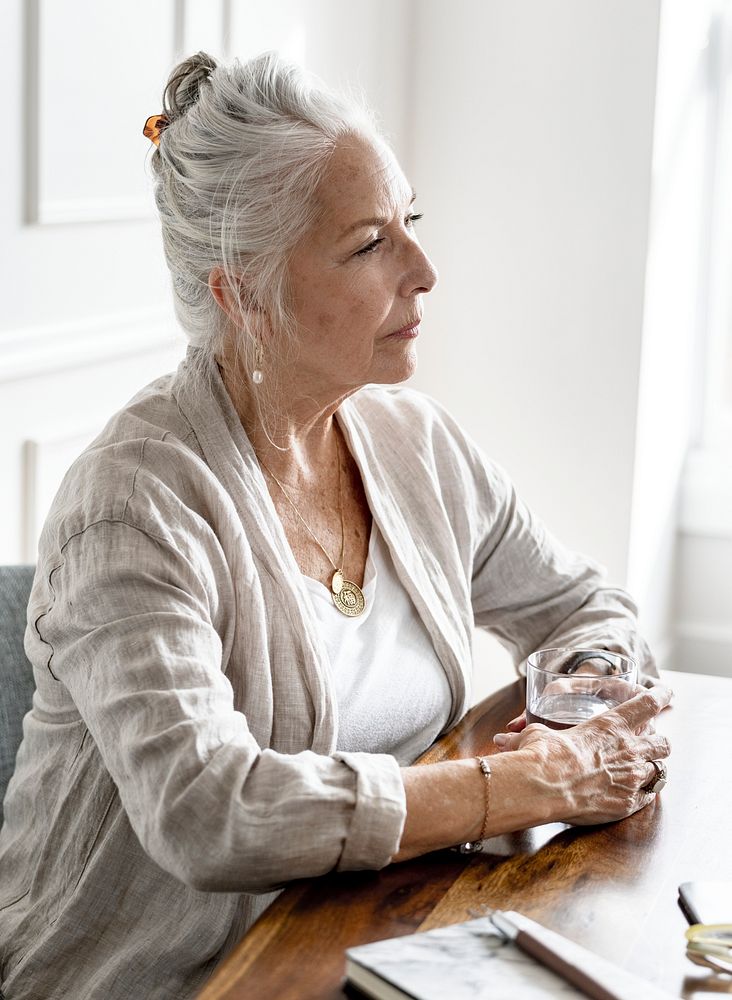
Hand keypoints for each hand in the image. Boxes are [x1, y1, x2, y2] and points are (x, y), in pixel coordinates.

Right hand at [493, 685, 672, 825]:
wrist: (546, 786)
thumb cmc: (543, 754)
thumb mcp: (536, 736)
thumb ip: (528, 735)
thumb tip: (503, 739)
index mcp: (612, 725)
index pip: (648, 704)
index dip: (661, 697)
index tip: (666, 694)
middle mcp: (629, 749)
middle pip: (662, 742)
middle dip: (658, 742)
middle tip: (647, 744)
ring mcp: (633, 778)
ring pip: (661, 769)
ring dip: (653, 768)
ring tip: (643, 771)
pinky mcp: (629, 803)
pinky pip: (649, 796)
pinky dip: (644, 794)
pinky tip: (634, 794)